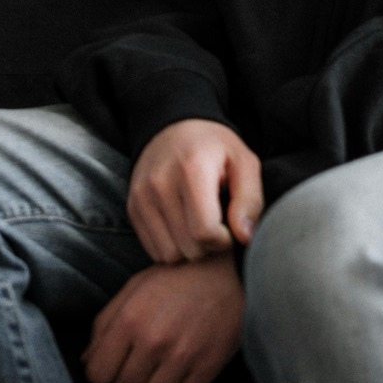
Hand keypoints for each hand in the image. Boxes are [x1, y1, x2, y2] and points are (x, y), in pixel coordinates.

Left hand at [83, 255, 244, 382]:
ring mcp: (182, 356)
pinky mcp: (207, 366)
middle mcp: (154, 340)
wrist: (221, 272)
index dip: (99, 373)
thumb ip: (104, 325)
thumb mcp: (131, 290)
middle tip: (133, 365)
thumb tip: (87, 361)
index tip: (109, 366)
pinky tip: (178, 367)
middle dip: (123, 382)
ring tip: (156, 366)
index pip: (98, 374)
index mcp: (129, 320)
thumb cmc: (172, 279)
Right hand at [128, 119, 263, 262]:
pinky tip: (182, 227)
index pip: (205, 232)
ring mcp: (142, 196)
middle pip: (189, 248)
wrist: (172, 127)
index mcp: (191, 169)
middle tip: (216, 226)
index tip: (229, 227)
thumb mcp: (244, 162)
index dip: (225, 240)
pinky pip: (153, 250)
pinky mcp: (132, 207)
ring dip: (189, 249)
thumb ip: (250, 199)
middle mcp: (160, 183)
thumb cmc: (214, 148)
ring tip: (198, 227)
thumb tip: (244, 237)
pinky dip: (171, 246)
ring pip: (169, 255)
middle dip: (208, 246)